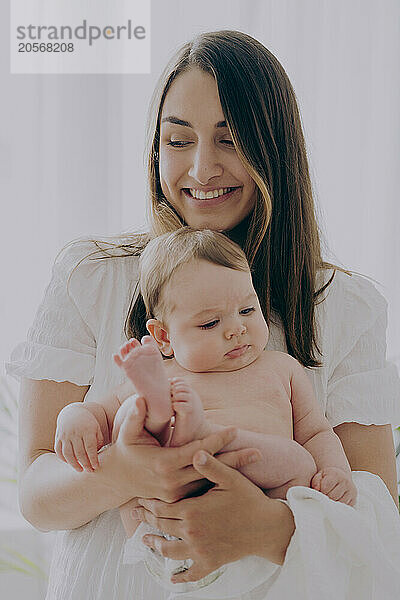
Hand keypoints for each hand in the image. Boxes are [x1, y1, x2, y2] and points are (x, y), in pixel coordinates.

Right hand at [54, 403, 103, 471]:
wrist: (73, 413)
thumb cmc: (88, 423)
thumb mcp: (96, 428)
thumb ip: (98, 441)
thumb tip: (97, 456)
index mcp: (87, 430)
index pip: (90, 447)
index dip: (93, 458)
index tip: (96, 467)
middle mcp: (75, 432)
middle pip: (79, 452)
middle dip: (85, 463)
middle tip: (90, 471)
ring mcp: (65, 435)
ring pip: (68, 453)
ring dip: (74, 464)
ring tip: (80, 470)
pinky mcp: (58, 437)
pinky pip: (59, 451)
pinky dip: (63, 459)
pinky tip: (69, 463)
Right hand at [113, 396, 263, 502]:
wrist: (116, 480)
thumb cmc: (125, 451)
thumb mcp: (127, 433)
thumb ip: (136, 416)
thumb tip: (143, 398)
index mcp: (164, 464)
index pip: (197, 451)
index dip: (217, 440)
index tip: (235, 430)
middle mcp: (172, 482)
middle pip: (210, 469)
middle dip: (235, 460)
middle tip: (259, 452)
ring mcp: (176, 494)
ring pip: (210, 482)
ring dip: (232, 472)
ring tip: (252, 461)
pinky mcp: (178, 500)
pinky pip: (202, 489)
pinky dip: (220, 481)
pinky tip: (238, 475)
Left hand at [133, 449, 285, 583]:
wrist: (268, 528)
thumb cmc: (249, 499)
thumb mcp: (230, 478)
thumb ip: (210, 466)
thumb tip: (196, 452)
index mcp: (192, 511)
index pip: (162, 507)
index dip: (149, 503)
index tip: (139, 500)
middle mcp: (192, 532)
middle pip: (162, 526)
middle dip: (146, 520)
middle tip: (136, 516)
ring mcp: (200, 550)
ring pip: (169, 550)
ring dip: (155, 545)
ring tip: (146, 540)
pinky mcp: (211, 563)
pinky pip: (191, 573)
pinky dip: (180, 577)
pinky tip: (173, 578)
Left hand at [311, 467, 356, 505]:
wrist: (340, 477)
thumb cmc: (327, 477)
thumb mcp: (320, 475)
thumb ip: (316, 481)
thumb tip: (317, 490)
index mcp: (336, 474)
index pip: (325, 488)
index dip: (320, 491)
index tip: (318, 491)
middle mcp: (346, 482)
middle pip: (332, 496)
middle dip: (325, 498)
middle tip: (322, 497)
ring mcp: (352, 491)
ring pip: (339, 503)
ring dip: (331, 504)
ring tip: (328, 500)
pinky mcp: (354, 500)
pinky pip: (345, 508)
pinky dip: (338, 508)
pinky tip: (334, 504)